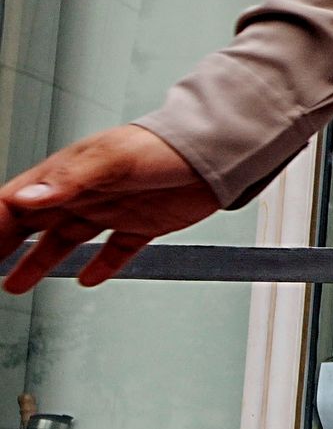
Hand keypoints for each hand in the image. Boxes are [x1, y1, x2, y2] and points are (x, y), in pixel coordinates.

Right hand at [0, 126, 219, 294]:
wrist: (215, 150)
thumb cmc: (162, 144)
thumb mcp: (111, 159)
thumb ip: (69, 181)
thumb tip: (27, 198)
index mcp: (66, 175)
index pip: (12, 202)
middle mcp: (82, 193)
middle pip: (29, 224)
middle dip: (2, 244)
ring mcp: (111, 210)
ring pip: (65, 241)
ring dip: (40, 262)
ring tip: (16, 284)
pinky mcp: (143, 225)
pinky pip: (115, 250)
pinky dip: (102, 265)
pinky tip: (89, 279)